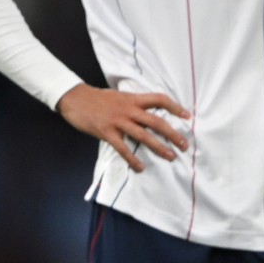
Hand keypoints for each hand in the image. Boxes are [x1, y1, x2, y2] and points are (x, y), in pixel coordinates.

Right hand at [57, 83, 190, 171]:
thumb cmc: (99, 98)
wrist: (76, 99)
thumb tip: (149, 111)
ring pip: (144, 136)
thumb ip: (135, 103)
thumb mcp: (121, 95)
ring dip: (159, 147)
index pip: (160, 99)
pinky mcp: (107, 133)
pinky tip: (140, 167)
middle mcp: (129, 109)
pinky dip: (133, 158)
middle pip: (156, 121)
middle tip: (184, 144)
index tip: (187, 116)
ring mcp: (118, 121)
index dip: (175, 107)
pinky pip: (123, 148)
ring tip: (170, 156)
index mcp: (134, 98)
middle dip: (173, 133)